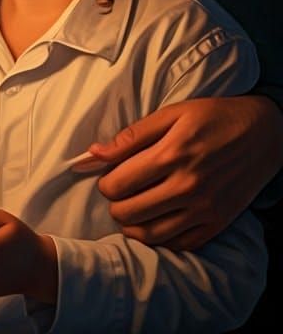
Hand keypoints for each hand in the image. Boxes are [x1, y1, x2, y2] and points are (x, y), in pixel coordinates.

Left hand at [89, 95, 282, 249]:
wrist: (264, 134)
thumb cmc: (213, 117)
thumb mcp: (171, 114)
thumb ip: (131, 136)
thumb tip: (93, 153)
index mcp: (171, 155)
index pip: (120, 183)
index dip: (105, 183)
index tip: (107, 177)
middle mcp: (188, 186)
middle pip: (131, 212)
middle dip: (115, 205)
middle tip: (117, 195)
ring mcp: (205, 209)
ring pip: (153, 234)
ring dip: (132, 226)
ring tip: (130, 211)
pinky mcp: (219, 223)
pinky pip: (181, 244)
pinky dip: (161, 239)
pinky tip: (154, 224)